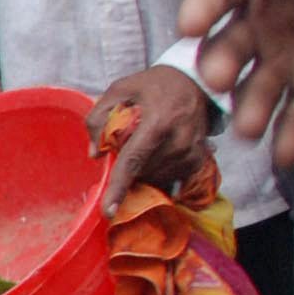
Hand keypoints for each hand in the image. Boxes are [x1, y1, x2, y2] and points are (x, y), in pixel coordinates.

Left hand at [88, 65, 215, 198]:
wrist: (194, 82)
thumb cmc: (152, 85)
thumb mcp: (119, 89)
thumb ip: (99, 118)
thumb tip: (95, 154)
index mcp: (158, 122)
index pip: (134, 161)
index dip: (119, 187)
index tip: (109, 211)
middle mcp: (178, 142)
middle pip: (141, 171)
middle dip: (128, 164)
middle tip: (130, 140)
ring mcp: (191, 153)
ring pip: (154, 177)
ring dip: (143, 168)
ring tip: (147, 142)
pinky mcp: (198, 161)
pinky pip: (170, 178)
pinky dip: (157, 169)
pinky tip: (158, 152)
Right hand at [180, 0, 293, 172]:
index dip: (201, 7)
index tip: (188, 26)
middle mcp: (261, 26)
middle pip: (227, 49)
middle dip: (218, 66)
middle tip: (217, 80)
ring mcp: (285, 62)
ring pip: (256, 90)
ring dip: (249, 110)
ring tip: (251, 129)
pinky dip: (290, 140)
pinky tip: (285, 157)